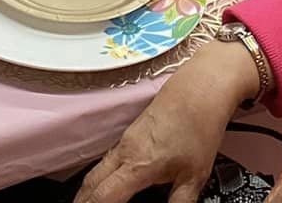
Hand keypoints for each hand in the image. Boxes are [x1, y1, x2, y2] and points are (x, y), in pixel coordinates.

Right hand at [73, 42, 256, 202]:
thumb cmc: (198, 126)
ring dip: (88, 187)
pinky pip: (107, 158)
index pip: (104, 196)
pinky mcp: (131, 133)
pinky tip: (108, 180)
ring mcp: (126, 140)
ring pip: (97, 168)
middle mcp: (125, 151)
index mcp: (137, 165)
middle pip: (92, 182)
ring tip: (86, 201)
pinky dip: (100, 174)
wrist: (199, 90)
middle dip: (82, 199)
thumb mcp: (194, 177)